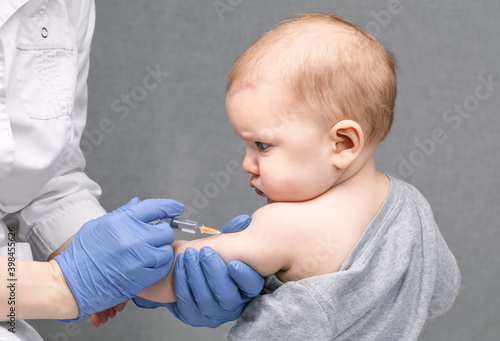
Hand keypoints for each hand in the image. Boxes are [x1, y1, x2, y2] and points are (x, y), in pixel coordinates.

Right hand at [55, 197, 183, 321]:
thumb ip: (123, 214)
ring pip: (166, 250)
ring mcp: (138, 259)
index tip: (177, 208)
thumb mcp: (100, 225)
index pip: (155, 207)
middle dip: (161, 233)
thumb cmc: (82, 254)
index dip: (170, 206)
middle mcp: (133, 238)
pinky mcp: (141, 277)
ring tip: (149, 253)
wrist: (70, 282)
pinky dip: (159, 266)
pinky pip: (162, 268)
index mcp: (122, 221)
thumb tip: (139, 203)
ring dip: (161, 251)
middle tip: (153, 237)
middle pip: (165, 231)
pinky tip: (148, 265)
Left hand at [132, 215, 263, 326]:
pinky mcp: (195, 317)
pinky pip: (187, 306)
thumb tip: (244, 221)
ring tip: (188, 256)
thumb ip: (234, 233)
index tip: (233, 263)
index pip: (252, 287)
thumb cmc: (211, 254)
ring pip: (206, 301)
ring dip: (195, 276)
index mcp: (247, 286)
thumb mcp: (225, 242)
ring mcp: (214, 314)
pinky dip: (182, 284)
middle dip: (213, 272)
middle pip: (227, 296)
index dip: (244, 277)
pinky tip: (180, 267)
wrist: (188, 267)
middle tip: (204, 251)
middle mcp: (234, 304)